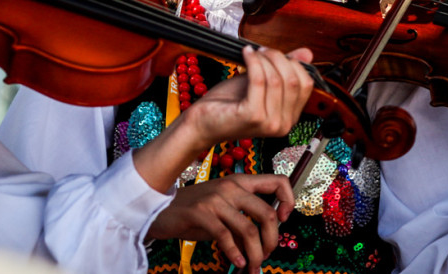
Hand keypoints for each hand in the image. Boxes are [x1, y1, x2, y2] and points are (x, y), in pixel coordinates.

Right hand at [148, 174, 294, 270]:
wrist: (160, 209)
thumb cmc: (194, 212)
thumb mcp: (222, 212)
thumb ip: (243, 222)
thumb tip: (263, 245)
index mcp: (239, 182)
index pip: (276, 182)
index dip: (288, 200)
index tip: (283, 220)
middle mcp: (230, 187)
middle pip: (266, 213)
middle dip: (271, 241)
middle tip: (266, 255)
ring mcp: (215, 199)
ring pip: (249, 229)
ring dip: (255, 254)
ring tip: (253, 266)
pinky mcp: (201, 212)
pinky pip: (226, 237)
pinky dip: (235, 254)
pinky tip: (238, 262)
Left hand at [185, 46, 313, 145]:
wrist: (201, 123)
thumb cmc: (227, 104)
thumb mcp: (259, 84)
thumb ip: (281, 70)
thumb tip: (307, 53)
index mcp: (289, 118)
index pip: (306, 85)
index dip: (293, 64)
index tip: (275, 53)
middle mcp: (283, 124)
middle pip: (293, 81)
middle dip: (278, 58)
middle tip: (262, 50)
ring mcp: (269, 122)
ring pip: (277, 80)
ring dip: (264, 59)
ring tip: (252, 52)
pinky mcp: (253, 116)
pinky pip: (259, 81)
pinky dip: (253, 62)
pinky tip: (245, 54)